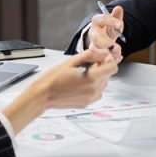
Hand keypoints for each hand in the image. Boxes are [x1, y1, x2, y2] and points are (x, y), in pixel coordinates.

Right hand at [1, 47, 118, 133]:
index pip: (112, 68)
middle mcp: (94, 90)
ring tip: (81, 74)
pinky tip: (80, 83)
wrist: (42, 95)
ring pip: (102, 84)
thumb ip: (90, 55)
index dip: (109, 60)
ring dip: (97, 77)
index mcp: (91, 78)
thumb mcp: (71, 61)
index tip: (101, 56)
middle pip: (107, 75)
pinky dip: (92, 86)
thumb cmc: (53, 77)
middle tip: (87, 63)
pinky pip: (96, 93)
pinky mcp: (86, 103)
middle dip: (101, 67)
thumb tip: (102, 52)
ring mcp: (90, 98)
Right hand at [88, 4, 124, 62]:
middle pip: (96, 38)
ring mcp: (93, 44)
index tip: (119, 25)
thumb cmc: (109, 28)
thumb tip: (118, 8)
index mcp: (96, 22)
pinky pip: (101, 58)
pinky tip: (118, 58)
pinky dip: (110, 58)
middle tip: (115, 45)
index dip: (111, 22)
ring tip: (117, 54)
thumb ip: (116, 16)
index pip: (101, 20)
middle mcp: (93, 34)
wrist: (104, 37)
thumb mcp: (114, 21)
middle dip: (105, 43)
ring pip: (97, 50)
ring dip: (107, 53)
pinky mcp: (96, 55)